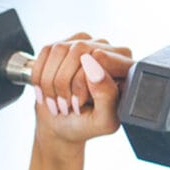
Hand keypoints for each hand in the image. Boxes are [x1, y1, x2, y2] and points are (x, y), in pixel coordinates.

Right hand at [30, 33, 133, 147]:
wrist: (63, 125)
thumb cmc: (87, 124)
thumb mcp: (103, 120)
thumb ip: (106, 94)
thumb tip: (94, 62)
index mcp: (128, 69)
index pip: (103, 57)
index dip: (86, 79)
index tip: (81, 102)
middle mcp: (111, 52)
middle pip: (80, 51)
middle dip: (66, 83)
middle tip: (68, 106)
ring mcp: (88, 44)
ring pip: (60, 49)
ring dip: (52, 81)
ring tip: (59, 102)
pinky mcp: (66, 45)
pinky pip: (47, 51)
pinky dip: (41, 76)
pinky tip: (47, 92)